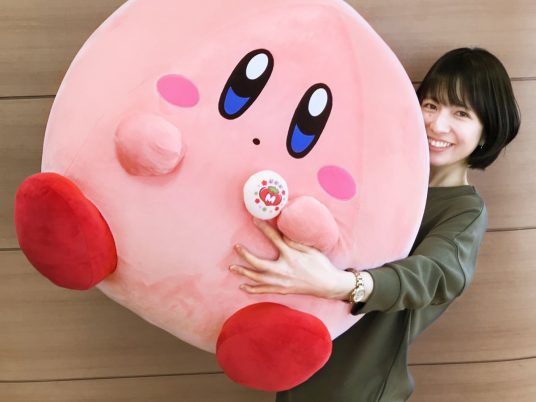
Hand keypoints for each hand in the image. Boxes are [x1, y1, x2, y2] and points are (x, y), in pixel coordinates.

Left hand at [230, 218, 354, 299]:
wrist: (328, 285)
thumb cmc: (320, 265)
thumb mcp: (310, 249)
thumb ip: (295, 242)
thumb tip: (282, 234)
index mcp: (291, 256)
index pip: (274, 239)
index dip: (263, 228)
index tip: (254, 220)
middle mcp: (284, 270)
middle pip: (259, 264)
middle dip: (245, 255)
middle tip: (236, 247)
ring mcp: (282, 282)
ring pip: (258, 279)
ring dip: (244, 272)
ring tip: (232, 267)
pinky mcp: (282, 290)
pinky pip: (264, 290)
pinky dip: (252, 289)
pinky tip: (243, 286)